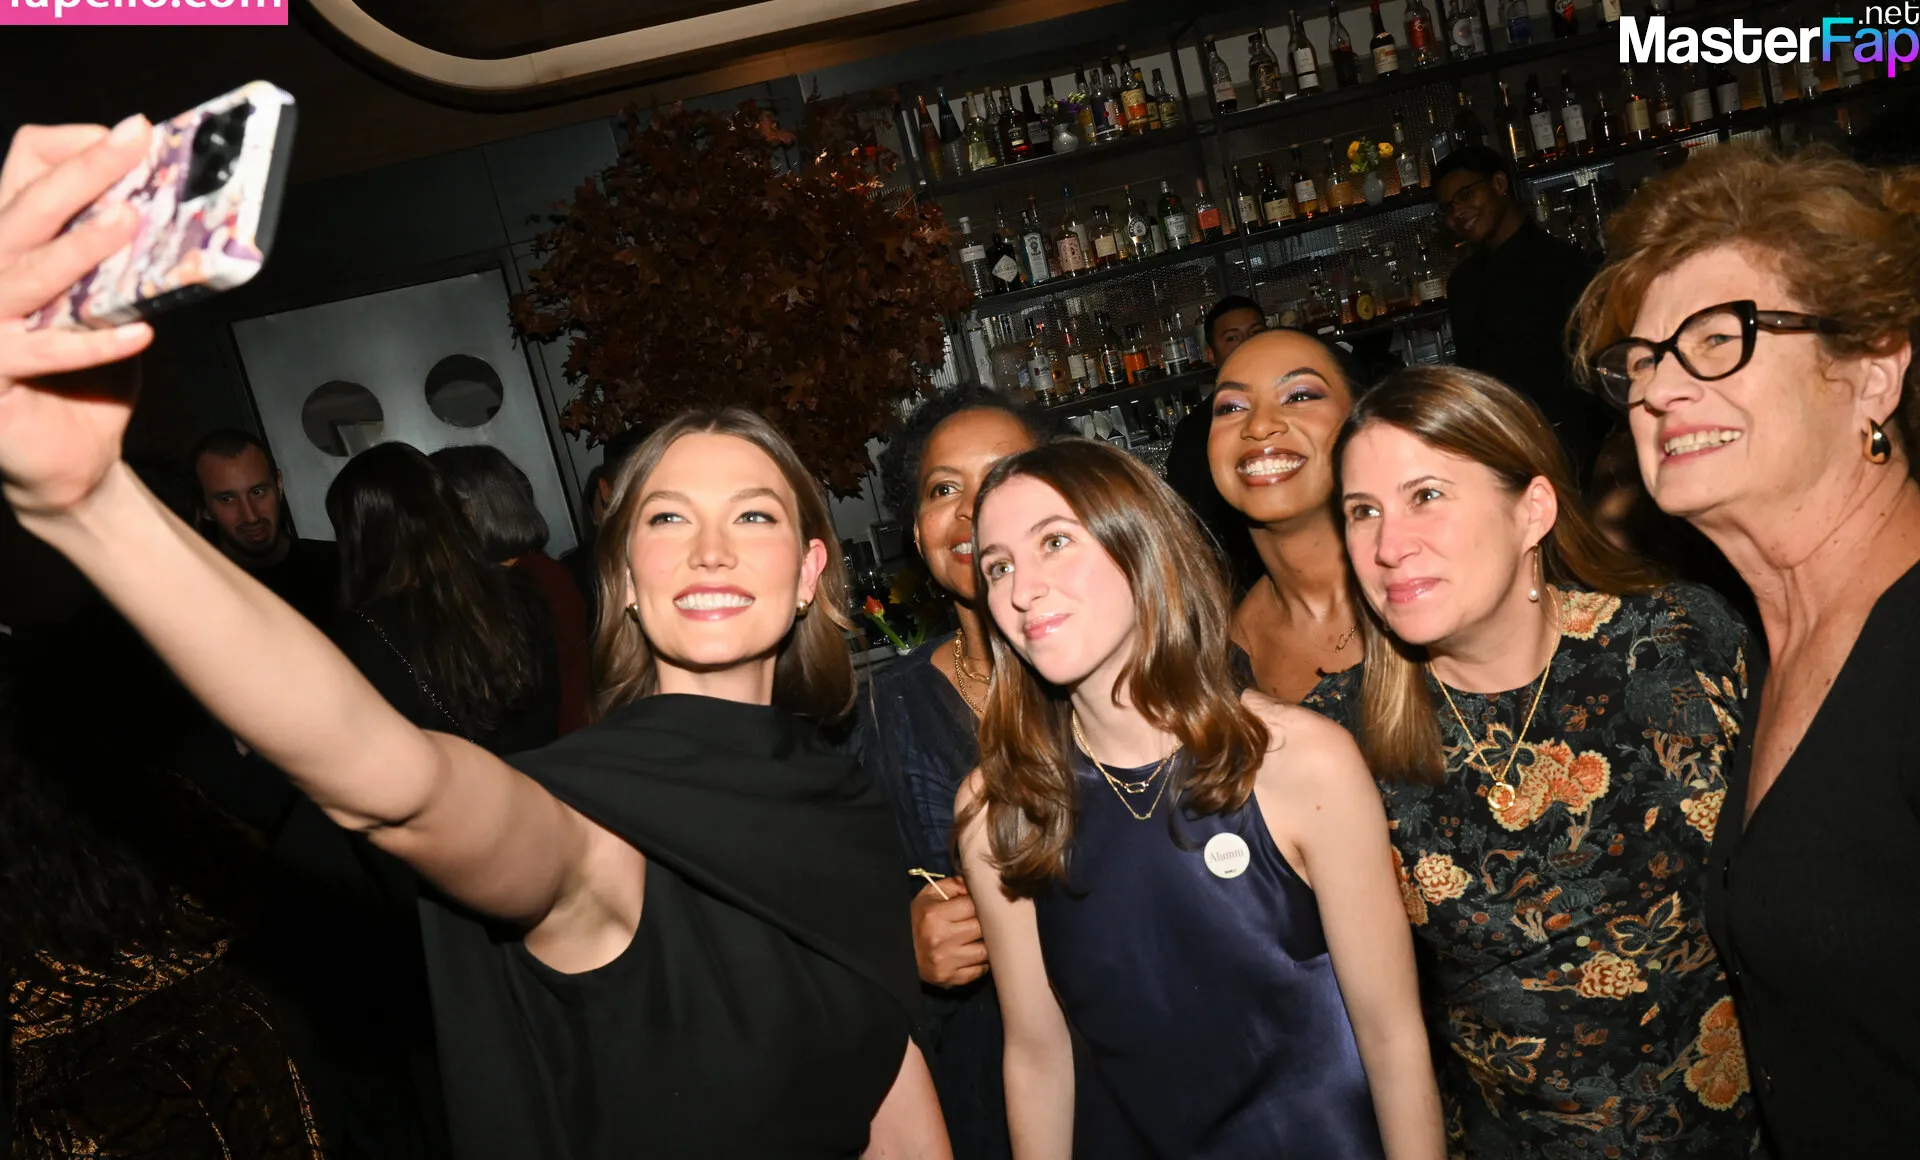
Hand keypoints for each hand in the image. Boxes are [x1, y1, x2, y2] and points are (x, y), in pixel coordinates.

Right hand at [0, 118, 155, 519]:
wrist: (71, 463)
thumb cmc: (87, 380)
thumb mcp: (110, 305)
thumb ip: (125, 263)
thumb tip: (177, 212)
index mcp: (10, 246)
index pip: (22, 171)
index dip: (69, 148)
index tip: (128, 137)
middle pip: (25, 207)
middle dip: (83, 171)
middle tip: (132, 144)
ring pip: (24, 271)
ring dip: (80, 245)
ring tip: (128, 223)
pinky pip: (42, 352)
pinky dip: (92, 341)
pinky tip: (139, 334)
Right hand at [909, 876, 988, 987]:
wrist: (896, 952)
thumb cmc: (916, 920)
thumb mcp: (929, 895)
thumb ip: (955, 885)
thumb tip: (978, 886)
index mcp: (935, 915)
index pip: (974, 905)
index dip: (982, 903)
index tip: (982, 904)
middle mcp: (941, 939)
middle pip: (983, 928)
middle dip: (987, 923)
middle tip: (985, 921)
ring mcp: (946, 962)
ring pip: (985, 951)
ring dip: (987, 944)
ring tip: (981, 938)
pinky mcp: (950, 979)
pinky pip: (979, 970)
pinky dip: (981, 963)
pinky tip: (973, 955)